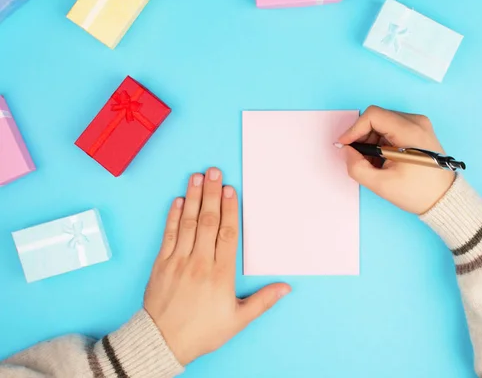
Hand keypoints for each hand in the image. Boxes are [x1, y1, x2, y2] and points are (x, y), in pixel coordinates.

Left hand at [144, 168, 290, 365]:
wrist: (163, 341)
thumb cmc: (202, 331)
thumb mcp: (238, 320)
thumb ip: (263, 301)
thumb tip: (286, 288)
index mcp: (220, 274)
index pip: (227, 234)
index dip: (229, 209)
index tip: (230, 190)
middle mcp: (200, 263)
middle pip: (207, 221)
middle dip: (211, 194)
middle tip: (213, 171)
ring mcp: (178, 261)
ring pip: (188, 223)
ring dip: (193, 198)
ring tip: (196, 177)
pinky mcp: (162, 264)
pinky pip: (168, 235)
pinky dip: (173, 216)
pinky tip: (178, 200)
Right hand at [338, 106, 454, 214]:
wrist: (444, 198)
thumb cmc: (418, 192)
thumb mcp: (382, 185)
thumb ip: (357, 167)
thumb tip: (346, 151)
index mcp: (410, 131)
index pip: (373, 115)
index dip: (354, 129)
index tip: (344, 144)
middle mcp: (416, 122)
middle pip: (377, 118)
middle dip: (362, 136)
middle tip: (357, 156)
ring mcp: (419, 125)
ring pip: (383, 122)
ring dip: (371, 140)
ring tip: (371, 162)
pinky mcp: (418, 130)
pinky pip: (392, 128)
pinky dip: (381, 141)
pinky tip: (381, 159)